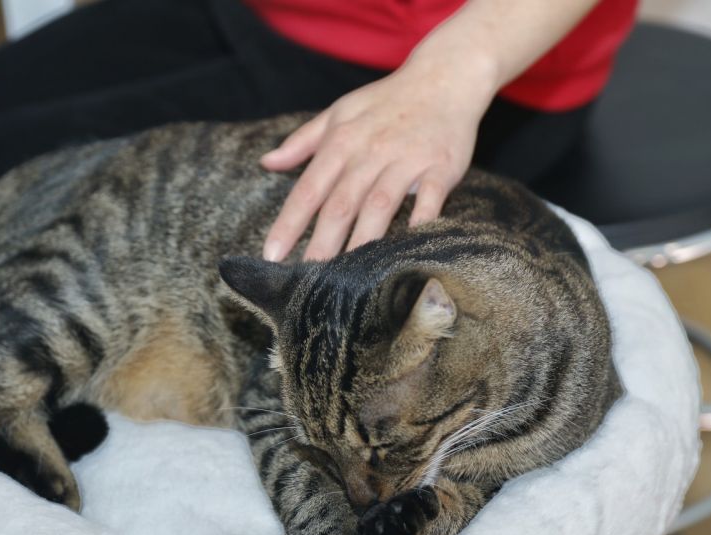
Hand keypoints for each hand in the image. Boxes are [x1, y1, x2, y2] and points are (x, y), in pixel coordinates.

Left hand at [260, 57, 493, 261]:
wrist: (444, 77)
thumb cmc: (386, 101)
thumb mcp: (339, 113)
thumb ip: (302, 141)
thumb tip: (267, 162)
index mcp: (342, 141)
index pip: (309, 189)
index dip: (289, 224)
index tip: (271, 256)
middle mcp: (371, 151)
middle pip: (341, 204)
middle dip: (321, 244)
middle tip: (305, 281)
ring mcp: (407, 159)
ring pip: (379, 205)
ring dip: (361, 241)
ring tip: (347, 277)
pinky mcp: (441, 166)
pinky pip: (430, 199)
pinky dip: (419, 222)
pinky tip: (407, 249)